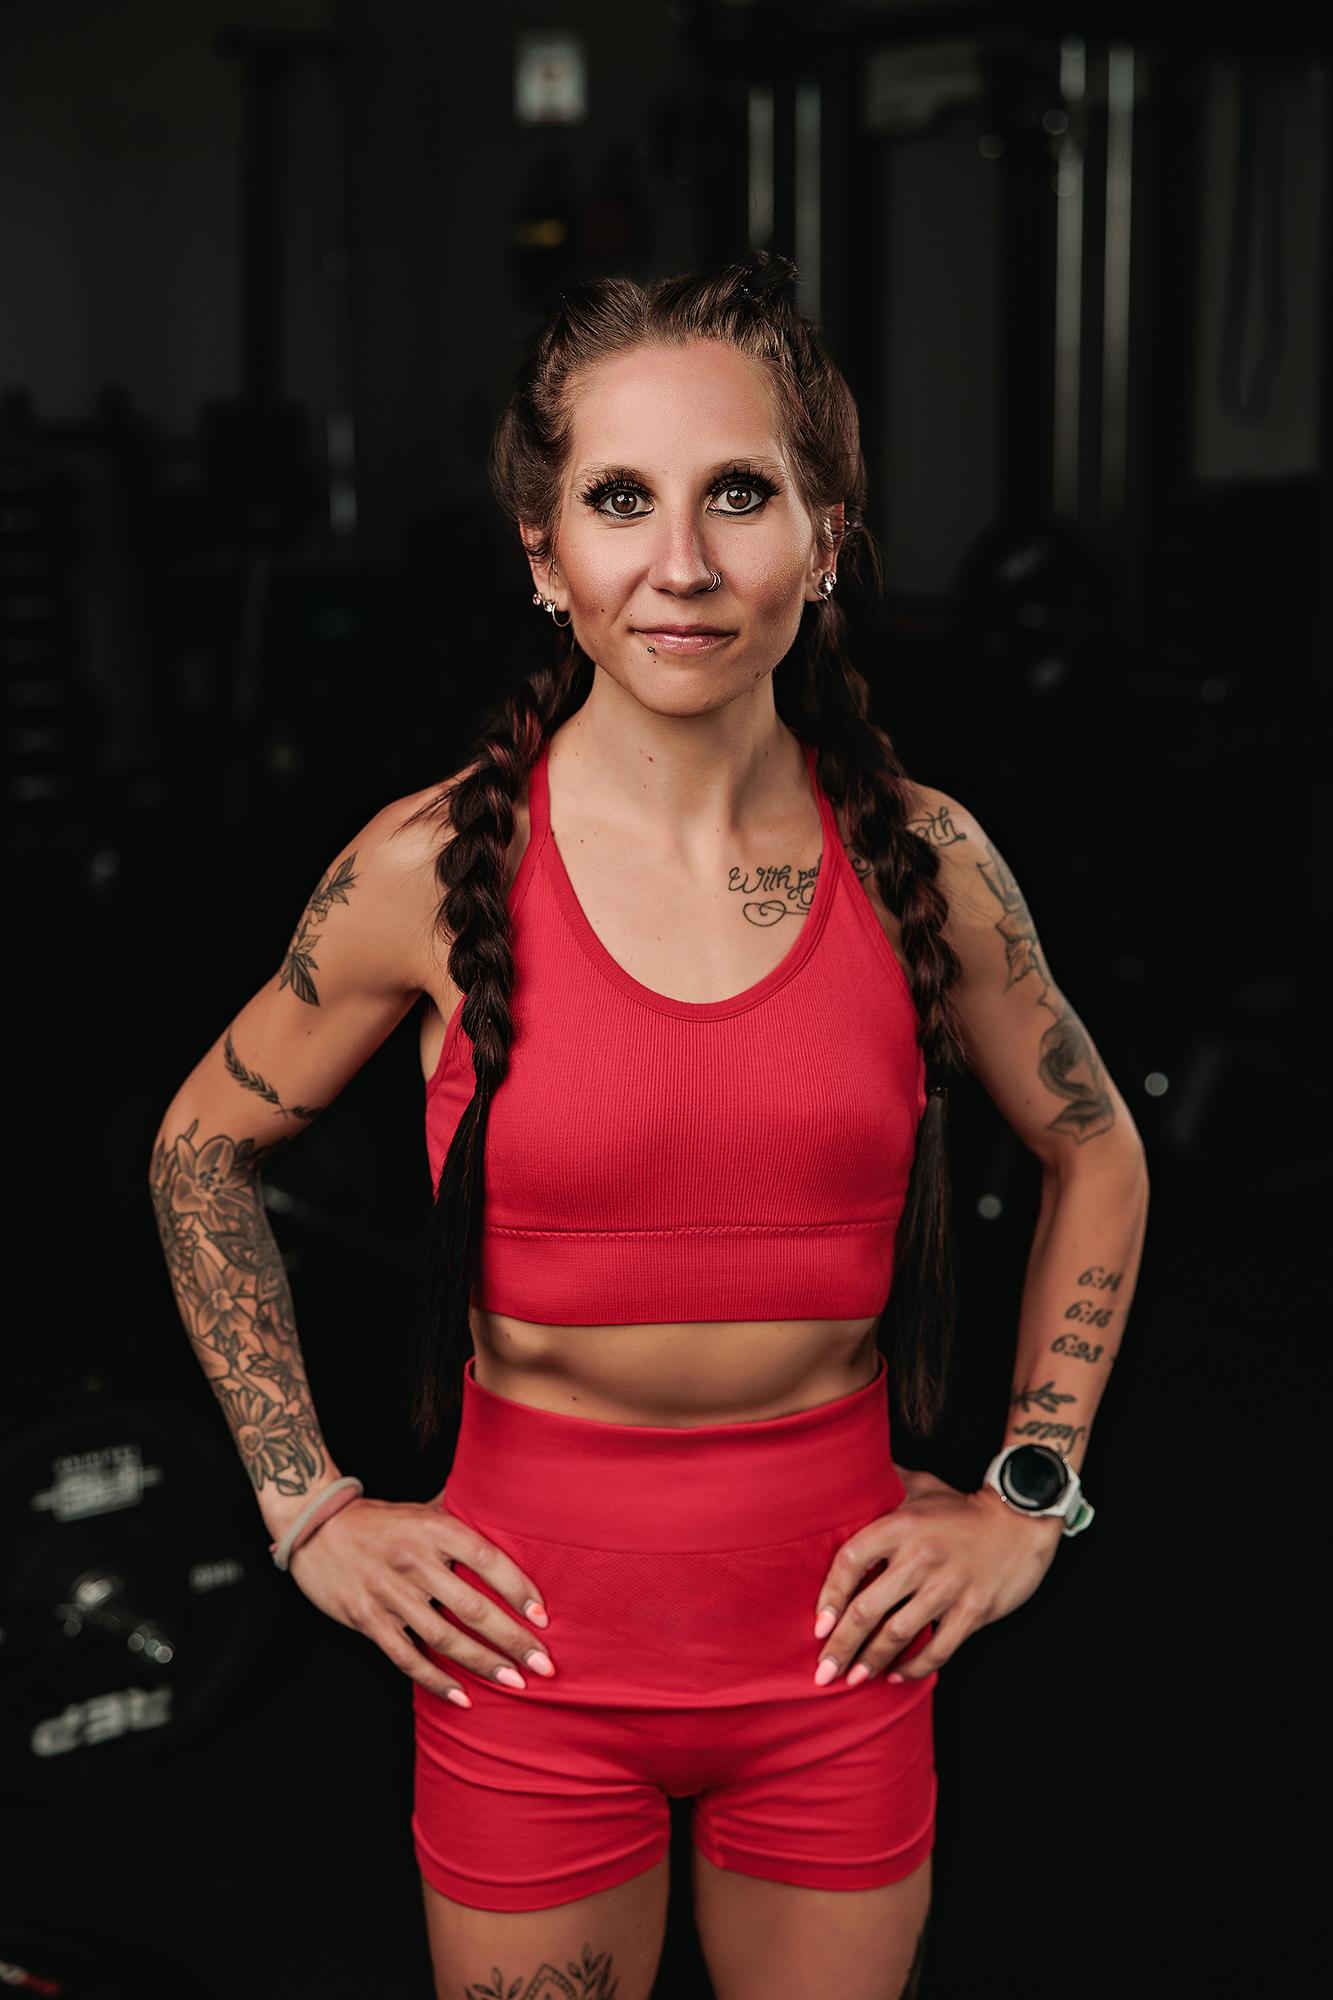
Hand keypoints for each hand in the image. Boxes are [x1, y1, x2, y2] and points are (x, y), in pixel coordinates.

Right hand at [287, 1495, 555, 1707]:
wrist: (316, 1526)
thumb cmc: (381, 1520)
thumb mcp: (423, 1508)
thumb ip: (462, 1514)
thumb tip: (510, 1511)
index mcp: (434, 1529)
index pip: (487, 1560)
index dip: (518, 1589)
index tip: (543, 1617)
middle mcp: (413, 1561)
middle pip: (472, 1607)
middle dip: (513, 1639)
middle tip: (544, 1664)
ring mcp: (388, 1592)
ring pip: (443, 1637)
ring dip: (482, 1663)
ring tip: (514, 1682)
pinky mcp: (366, 1618)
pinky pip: (405, 1656)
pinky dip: (434, 1680)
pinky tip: (462, 1697)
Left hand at [811, 1470, 1063, 1688]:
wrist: (1020, 1520)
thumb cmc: (961, 1507)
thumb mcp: (921, 1484)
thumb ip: (884, 1483)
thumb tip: (849, 1473)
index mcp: (901, 1525)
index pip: (851, 1561)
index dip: (829, 1595)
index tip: (818, 1625)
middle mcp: (921, 1556)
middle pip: (868, 1608)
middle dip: (841, 1645)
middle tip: (823, 1671)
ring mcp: (948, 1586)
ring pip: (899, 1633)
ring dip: (872, 1661)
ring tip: (853, 1679)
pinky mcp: (973, 1609)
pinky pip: (938, 1648)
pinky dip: (914, 1667)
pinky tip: (896, 1677)